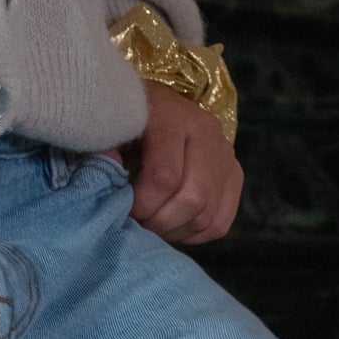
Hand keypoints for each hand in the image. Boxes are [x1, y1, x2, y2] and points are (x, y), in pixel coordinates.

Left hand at [122, 85, 241, 245]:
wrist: (151, 104)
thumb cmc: (125, 120)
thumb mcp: (109, 129)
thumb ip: (104, 153)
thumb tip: (109, 179)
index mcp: (173, 117)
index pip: (165, 177)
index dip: (142, 204)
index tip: (123, 211)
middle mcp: (207, 132)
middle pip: (194, 199)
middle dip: (161, 223)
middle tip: (139, 225)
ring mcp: (225, 154)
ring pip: (208, 215)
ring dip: (176, 231)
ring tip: (152, 226)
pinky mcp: (234, 173)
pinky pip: (220, 222)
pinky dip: (194, 233)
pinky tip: (172, 225)